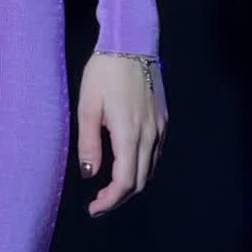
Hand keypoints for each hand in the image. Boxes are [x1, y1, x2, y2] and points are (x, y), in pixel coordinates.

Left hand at [75, 52, 167, 217]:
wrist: (131, 43)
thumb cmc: (103, 73)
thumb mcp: (87, 106)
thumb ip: (88, 143)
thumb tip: (89, 175)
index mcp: (129, 133)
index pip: (125, 182)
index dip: (110, 201)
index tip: (94, 209)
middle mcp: (150, 134)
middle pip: (140, 181)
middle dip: (120, 197)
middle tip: (98, 203)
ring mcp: (160, 127)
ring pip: (150, 169)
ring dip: (132, 184)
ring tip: (109, 188)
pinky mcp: (164, 120)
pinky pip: (155, 153)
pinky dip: (141, 166)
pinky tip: (125, 164)